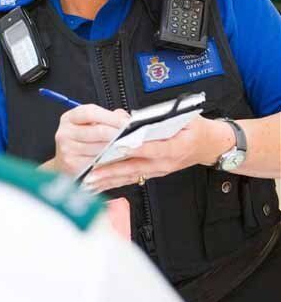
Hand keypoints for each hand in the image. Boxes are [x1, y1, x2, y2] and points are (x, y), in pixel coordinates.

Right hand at [54, 104, 129, 175]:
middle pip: (97, 131)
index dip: (111, 117)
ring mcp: (67, 150)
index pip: (90, 113)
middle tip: (133, 136)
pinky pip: (97, 163)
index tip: (126, 122)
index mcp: (70, 118)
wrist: (65, 163)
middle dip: (118, 133)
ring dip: (117, 148)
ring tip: (129, 147)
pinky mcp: (73, 166)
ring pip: (99, 149)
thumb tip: (126, 118)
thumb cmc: (82, 141)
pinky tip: (119, 159)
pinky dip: (110, 161)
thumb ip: (109, 117)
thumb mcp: (91, 124)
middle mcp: (65, 133)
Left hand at [83, 116, 234, 192]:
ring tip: (90, 181)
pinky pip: (132, 178)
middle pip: (135, 166)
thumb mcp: (184, 117)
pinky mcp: (154, 173)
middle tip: (92, 171)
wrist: (211, 146)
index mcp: (176, 146)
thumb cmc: (196, 129)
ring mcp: (159, 170)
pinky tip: (100, 185)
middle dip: (111, 170)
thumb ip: (159, 116)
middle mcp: (165, 162)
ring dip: (109, 179)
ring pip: (130, 175)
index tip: (117, 148)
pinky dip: (115, 182)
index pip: (152, 148)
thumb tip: (131, 116)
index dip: (134, 148)